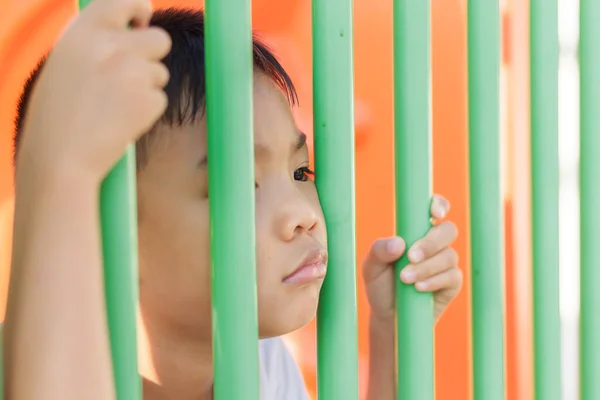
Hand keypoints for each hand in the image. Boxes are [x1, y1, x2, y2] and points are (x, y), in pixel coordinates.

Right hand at [17, 0, 170, 181]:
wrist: (62, 157)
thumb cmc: (57, 116)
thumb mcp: (65, 65)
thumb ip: (94, 44)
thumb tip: (127, 31)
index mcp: (83, 34)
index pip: (121, 2)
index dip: (138, 7)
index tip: (144, 17)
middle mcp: (112, 47)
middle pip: (159, 39)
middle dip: (154, 54)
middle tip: (137, 73)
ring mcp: (134, 73)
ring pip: (159, 72)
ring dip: (146, 86)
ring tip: (114, 107)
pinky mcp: (149, 101)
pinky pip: (160, 100)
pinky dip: (147, 111)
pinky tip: (121, 123)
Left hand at [362, 194, 461, 323]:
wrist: (388, 316)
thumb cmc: (380, 284)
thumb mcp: (372, 267)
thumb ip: (380, 250)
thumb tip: (399, 242)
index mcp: (417, 231)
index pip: (435, 209)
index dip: (439, 205)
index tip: (434, 213)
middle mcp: (435, 244)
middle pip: (448, 230)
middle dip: (430, 243)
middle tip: (411, 256)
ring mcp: (446, 263)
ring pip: (449, 256)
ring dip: (427, 267)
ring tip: (405, 279)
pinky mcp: (452, 283)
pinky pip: (452, 276)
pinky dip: (434, 281)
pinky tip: (419, 288)